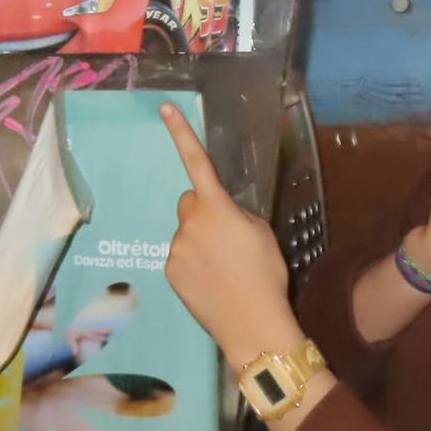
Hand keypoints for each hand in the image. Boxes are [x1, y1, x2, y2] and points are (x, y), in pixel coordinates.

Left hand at [160, 103, 303, 370]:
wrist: (251, 322)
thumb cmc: (265, 273)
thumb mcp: (261, 233)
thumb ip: (237, 215)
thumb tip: (222, 217)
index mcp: (217, 207)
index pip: (197, 161)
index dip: (181, 133)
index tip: (164, 107)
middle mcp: (190, 222)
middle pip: (191, 203)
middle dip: (204, 212)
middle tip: (227, 237)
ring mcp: (176, 248)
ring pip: (186, 233)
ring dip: (200, 241)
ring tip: (224, 267)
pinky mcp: (169, 271)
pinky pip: (180, 256)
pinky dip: (193, 263)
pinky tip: (212, 281)